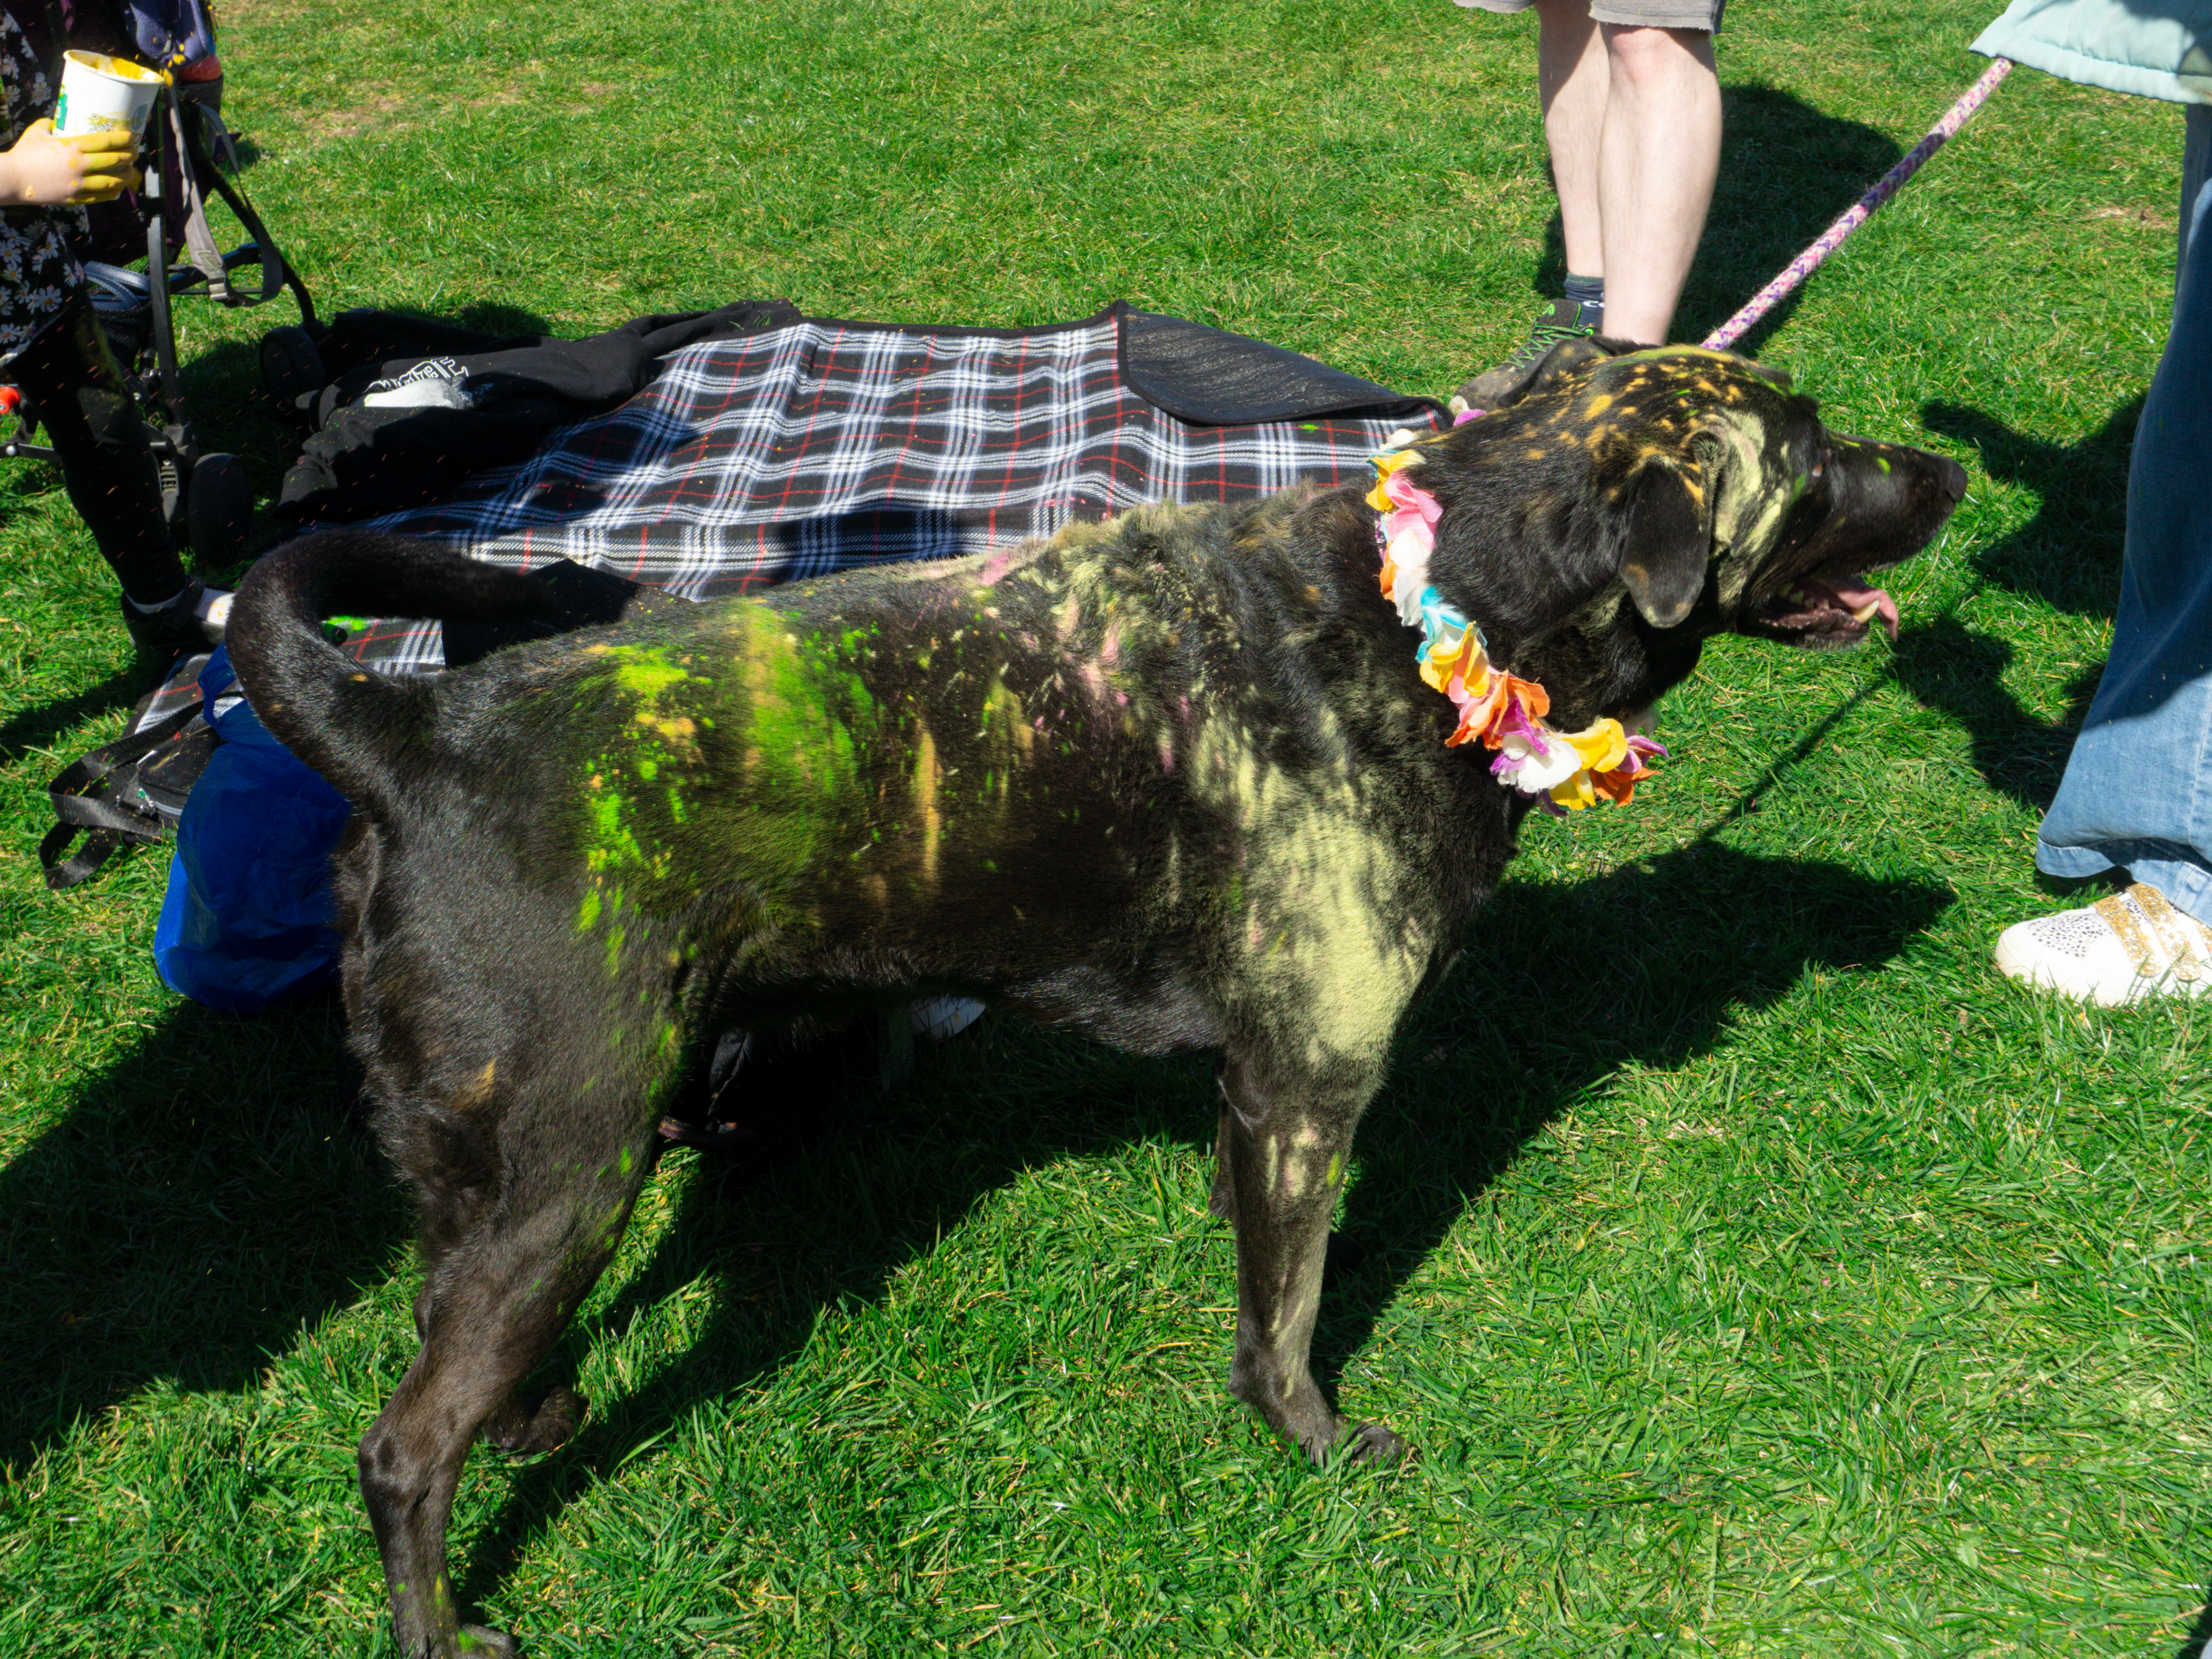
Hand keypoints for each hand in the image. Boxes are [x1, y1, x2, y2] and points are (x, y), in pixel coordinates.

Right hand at [0, 119, 138, 204]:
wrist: (12, 178)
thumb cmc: (24, 153)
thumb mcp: (37, 132)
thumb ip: (50, 124)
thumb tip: (58, 121)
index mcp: (73, 147)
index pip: (105, 142)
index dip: (122, 139)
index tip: (132, 137)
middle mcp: (80, 166)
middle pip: (114, 160)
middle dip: (129, 156)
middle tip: (136, 152)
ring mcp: (80, 184)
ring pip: (113, 181)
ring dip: (126, 176)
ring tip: (131, 171)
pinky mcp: (76, 198)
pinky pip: (102, 196)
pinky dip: (114, 192)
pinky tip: (119, 188)